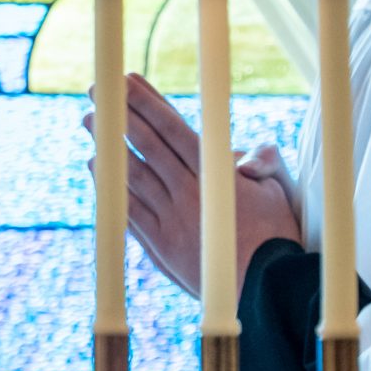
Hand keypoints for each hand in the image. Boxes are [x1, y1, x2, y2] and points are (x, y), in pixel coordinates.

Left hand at [96, 74, 303, 298]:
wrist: (266, 289)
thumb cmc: (277, 234)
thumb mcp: (280, 190)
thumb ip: (265, 161)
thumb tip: (246, 157)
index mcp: (215, 175)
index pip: (174, 129)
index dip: (149, 102)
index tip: (129, 81)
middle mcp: (188, 193)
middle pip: (148, 145)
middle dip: (121, 114)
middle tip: (98, 90)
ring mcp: (170, 219)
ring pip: (132, 174)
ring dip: (108, 145)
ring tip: (90, 121)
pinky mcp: (159, 244)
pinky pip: (127, 209)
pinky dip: (110, 186)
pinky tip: (97, 168)